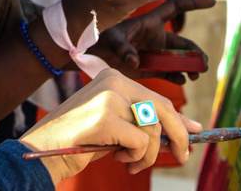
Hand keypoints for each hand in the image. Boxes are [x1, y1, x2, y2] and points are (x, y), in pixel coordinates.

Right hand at [19, 69, 202, 184]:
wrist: (45, 149)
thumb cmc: (81, 138)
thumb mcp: (117, 125)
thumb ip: (146, 121)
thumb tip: (189, 128)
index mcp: (114, 77)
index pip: (158, 98)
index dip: (180, 119)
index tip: (195, 133)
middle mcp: (113, 81)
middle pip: (163, 109)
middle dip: (178, 137)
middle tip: (181, 157)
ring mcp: (109, 97)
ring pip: (153, 129)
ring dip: (148, 155)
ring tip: (130, 163)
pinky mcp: (105, 118)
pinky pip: (140, 143)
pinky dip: (136, 158)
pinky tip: (118, 159)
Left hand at [89, 0, 215, 83]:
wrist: (95, 58)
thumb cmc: (103, 41)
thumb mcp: (112, 40)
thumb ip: (123, 49)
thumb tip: (135, 62)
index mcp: (151, 22)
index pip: (176, 8)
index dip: (194, 3)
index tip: (212, 2)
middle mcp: (157, 37)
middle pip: (185, 44)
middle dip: (197, 53)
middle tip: (202, 65)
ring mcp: (156, 54)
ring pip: (181, 60)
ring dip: (192, 67)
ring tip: (194, 75)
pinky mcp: (152, 69)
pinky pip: (171, 73)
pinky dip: (179, 77)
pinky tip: (181, 80)